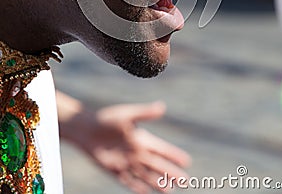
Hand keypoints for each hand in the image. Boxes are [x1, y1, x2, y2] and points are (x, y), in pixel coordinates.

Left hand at [57, 92, 190, 193]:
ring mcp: (126, 162)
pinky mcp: (115, 170)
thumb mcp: (127, 114)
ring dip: (158, 183)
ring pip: (146, 175)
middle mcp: (136, 151)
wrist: (85, 128)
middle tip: (186, 181)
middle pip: (157, 165)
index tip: (187, 161)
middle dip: (171, 173)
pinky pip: (128, 181)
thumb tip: (162, 107)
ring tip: (171, 190)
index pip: (161, 149)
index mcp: (141, 138)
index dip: (173, 155)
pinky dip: (138, 187)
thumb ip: (145, 113)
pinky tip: (146, 193)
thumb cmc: (106, 118)